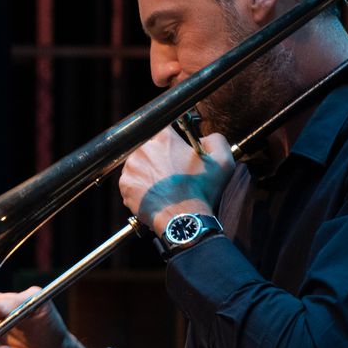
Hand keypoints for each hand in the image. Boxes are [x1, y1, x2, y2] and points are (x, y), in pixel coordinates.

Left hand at [119, 126, 236, 234]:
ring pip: (138, 164)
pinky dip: (140, 188)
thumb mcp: (222, 162)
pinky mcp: (125, 185)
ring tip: (163, 186)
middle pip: (148, 146)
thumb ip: (216, 139)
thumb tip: (203, 138)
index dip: (171, 140)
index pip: (163, 127)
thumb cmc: (201, 191)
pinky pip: (131, 182)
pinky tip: (155, 195)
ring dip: (148, 171)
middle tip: (171, 172)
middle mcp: (143, 149)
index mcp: (164, 139)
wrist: (183, 220)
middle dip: (158, 156)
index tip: (175, 149)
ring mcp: (131, 167)